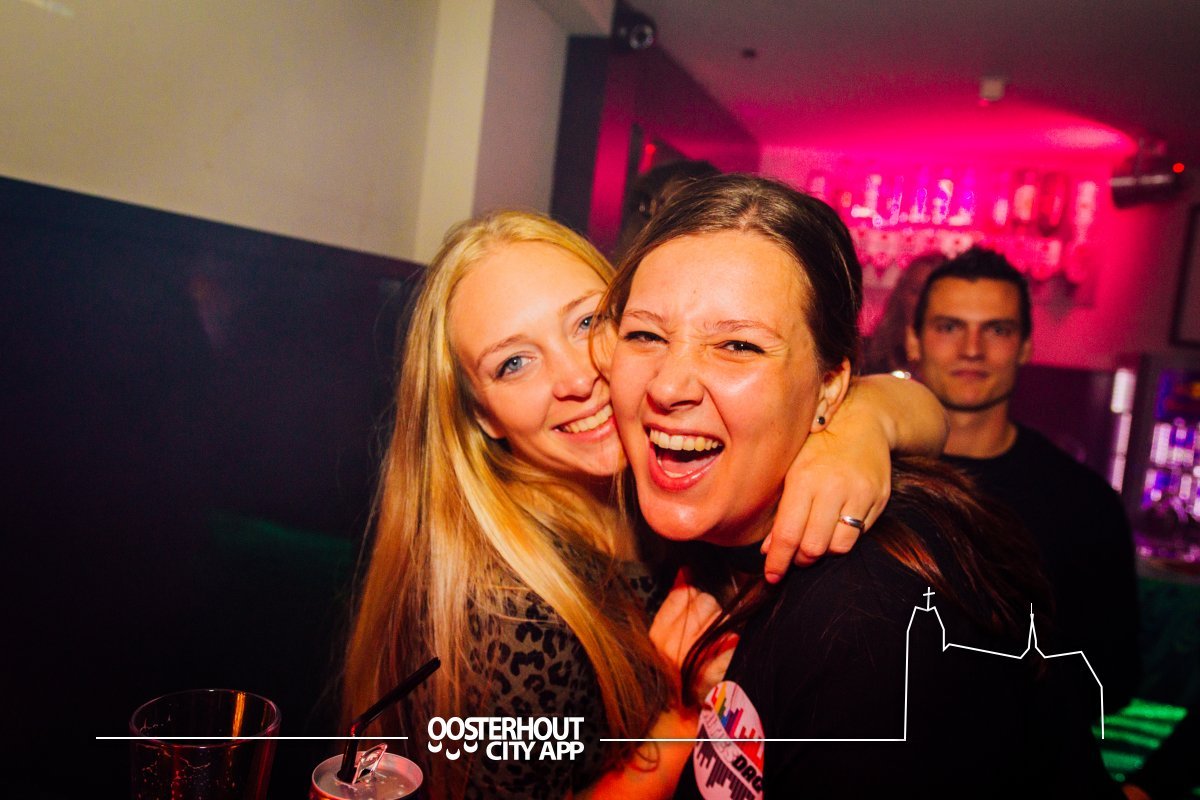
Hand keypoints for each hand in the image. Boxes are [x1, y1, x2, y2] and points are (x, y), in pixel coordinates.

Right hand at [649, 571, 733, 704]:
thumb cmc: (682, 669)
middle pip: (704, 603)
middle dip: (710, 613)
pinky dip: (735, 644)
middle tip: (708, 633)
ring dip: (723, 627)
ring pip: (721, 617)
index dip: (693, 600)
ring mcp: (695, 660)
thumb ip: (676, 603)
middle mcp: (673, 647)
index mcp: (658, 636)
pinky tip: (728, 653)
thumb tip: (685, 572)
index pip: (682, 596)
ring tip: (716, 646)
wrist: (691, 712)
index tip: (695, 611)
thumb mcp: (669, 634)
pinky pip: (734, 638)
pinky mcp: (717, 671)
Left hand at [761, 395, 891, 582]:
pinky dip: (842, 539)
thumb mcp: (792, 469)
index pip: (787, 533)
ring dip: (823, 552)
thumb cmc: (817, 445)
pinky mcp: (879, 498)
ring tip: (813, 544)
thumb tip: (768, 550)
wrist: (863, 420)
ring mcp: (860, 493)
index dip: (777, 561)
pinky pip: (860, 534)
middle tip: (793, 558)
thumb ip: (781, 510)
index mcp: (804, 478)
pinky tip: (833, 529)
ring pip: (839, 546)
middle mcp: (833, 487)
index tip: (771, 576)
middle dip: (799, 560)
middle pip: (813, 547)